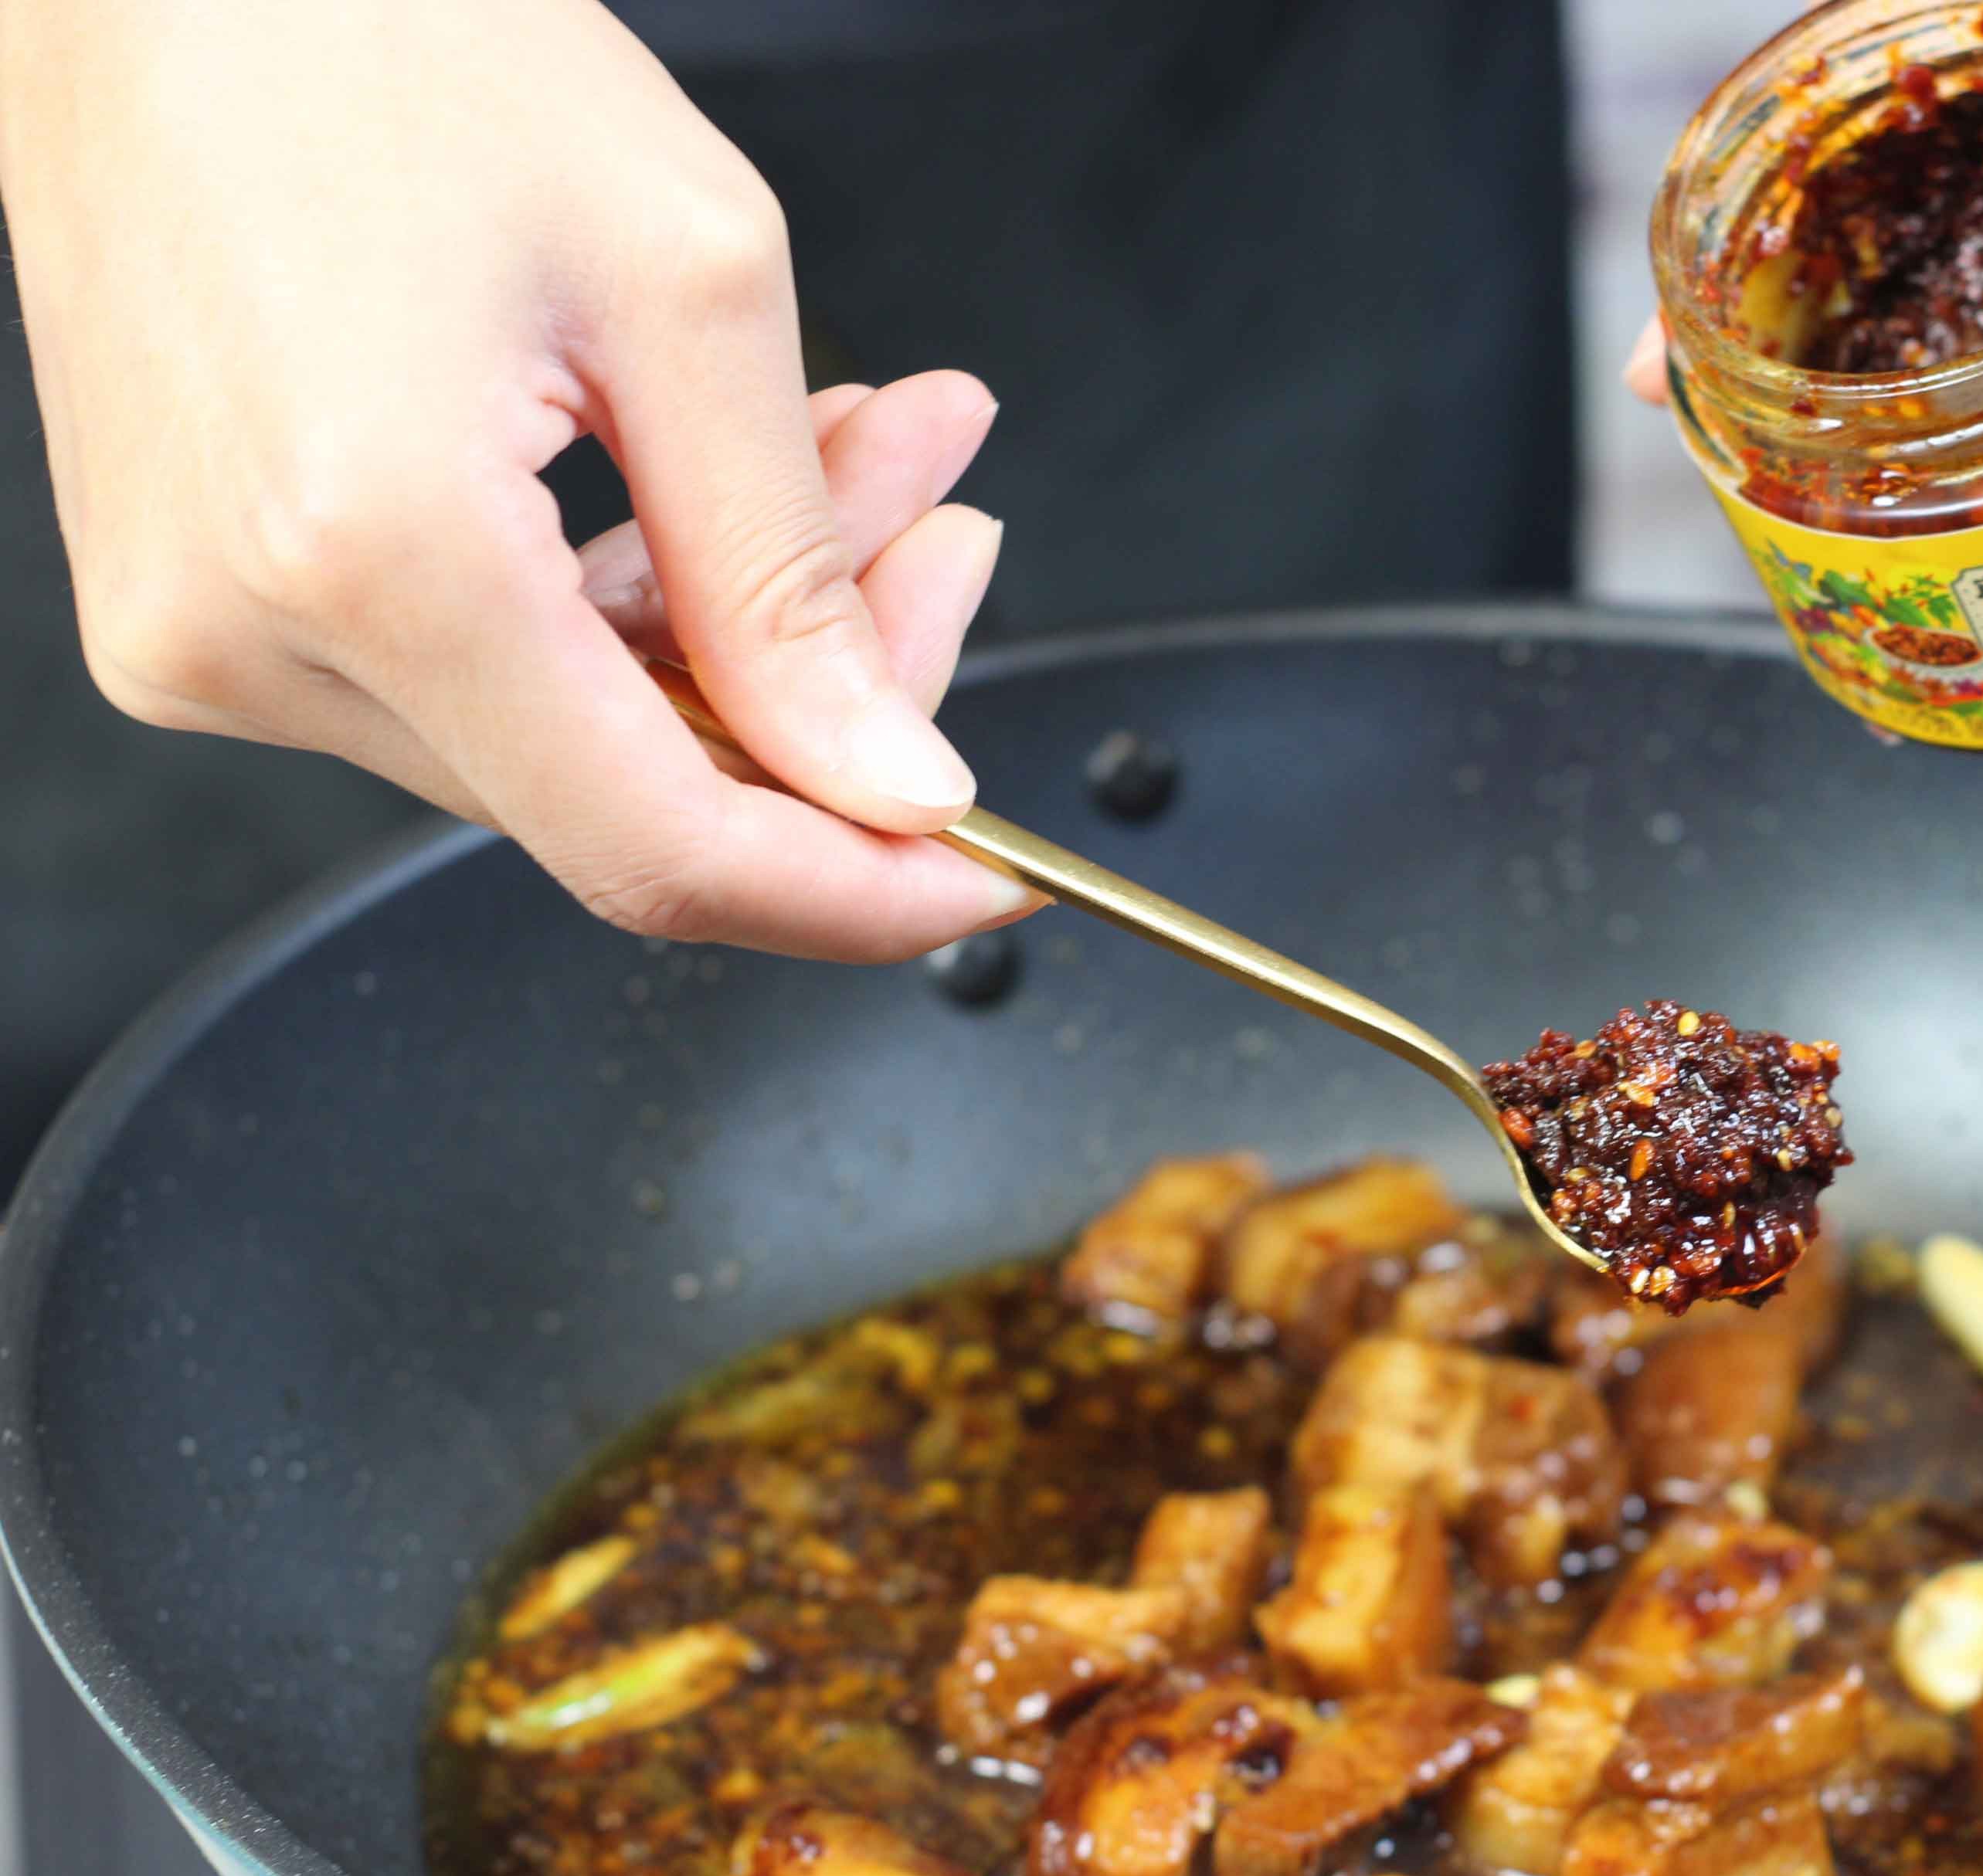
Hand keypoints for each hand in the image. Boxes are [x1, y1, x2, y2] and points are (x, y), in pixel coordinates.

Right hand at [0, 0, 1029, 960]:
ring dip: (737, 621)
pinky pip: (471, 673)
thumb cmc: (387, 32)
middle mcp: (248, 633)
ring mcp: (202, 631)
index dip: (859, 892)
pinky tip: (708, 469)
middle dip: (830, 688)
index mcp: (368, 555)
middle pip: (633, 800)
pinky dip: (620, 594)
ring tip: (853, 441)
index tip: (989, 864)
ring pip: (569, 738)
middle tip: (943, 517)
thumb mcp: (685, 283)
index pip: (665, 857)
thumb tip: (886, 779)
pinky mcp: (201, 600)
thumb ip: (793, 574)